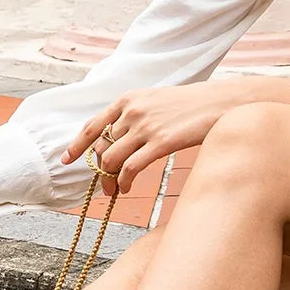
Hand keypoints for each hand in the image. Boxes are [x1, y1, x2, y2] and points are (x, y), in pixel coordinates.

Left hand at [62, 77, 289, 195]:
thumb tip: (119, 140)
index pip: (93, 124)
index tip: (66, 159)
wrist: (223, 103)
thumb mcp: (158, 102)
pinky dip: (123, 181)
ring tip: (116, 191)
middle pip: (101, 147)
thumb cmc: (192, 106)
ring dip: (109, 180)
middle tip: (105, 187)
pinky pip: (130, 167)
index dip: (76, 144)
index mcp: (129, 99)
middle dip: (99, 170)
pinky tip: (126, 188)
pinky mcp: (161, 142)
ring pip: (111, 159)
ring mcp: (145, 126)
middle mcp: (132, 110)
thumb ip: (136, 116)